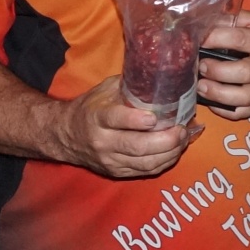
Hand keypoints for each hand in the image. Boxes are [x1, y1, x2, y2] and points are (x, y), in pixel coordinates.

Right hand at [52, 76, 194, 178]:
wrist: (66, 135)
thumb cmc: (90, 108)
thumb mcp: (104, 90)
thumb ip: (130, 85)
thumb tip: (161, 76)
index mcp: (97, 116)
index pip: (115, 119)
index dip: (135, 120)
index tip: (154, 118)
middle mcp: (102, 141)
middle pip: (136, 146)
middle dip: (165, 140)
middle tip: (182, 129)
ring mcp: (110, 160)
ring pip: (145, 163)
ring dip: (170, 153)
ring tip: (183, 139)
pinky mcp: (117, 172)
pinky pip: (146, 171)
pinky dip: (164, 162)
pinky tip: (175, 151)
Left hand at [196, 11, 249, 119]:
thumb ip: (239, 18)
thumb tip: (210, 20)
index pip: (240, 39)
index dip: (216, 39)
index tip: (200, 38)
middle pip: (243, 73)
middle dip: (217, 71)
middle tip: (201, 66)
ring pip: (243, 98)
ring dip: (218, 94)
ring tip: (201, 86)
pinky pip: (244, 112)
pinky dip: (225, 111)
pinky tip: (212, 102)